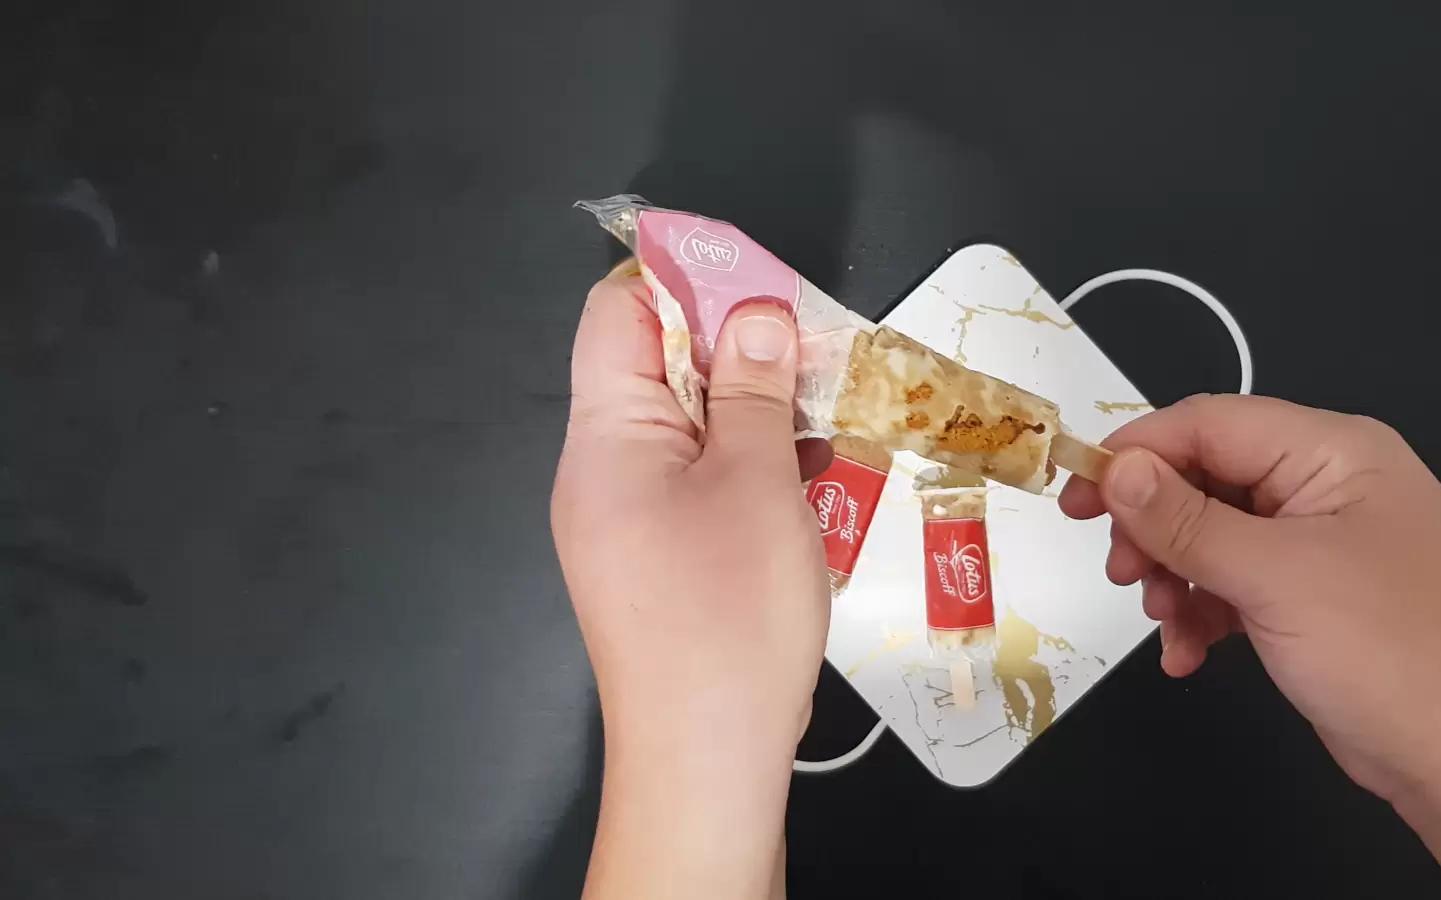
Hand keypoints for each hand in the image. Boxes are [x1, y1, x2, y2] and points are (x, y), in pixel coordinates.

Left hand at [551, 261, 828, 898]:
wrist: (705, 755)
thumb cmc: (728, 613)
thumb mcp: (756, 479)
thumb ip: (752, 385)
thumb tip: (753, 311)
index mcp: (606, 434)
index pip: (618, 314)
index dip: (685, 280)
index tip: (762, 281)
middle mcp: (600, 468)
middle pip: (656, 367)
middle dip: (736, 347)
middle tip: (815, 350)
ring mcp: (626, 518)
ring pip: (687, 427)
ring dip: (753, 410)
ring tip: (825, 414)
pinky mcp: (657, 558)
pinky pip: (696, 482)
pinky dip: (748, 466)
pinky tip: (809, 476)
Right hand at [1061, 394, 1440, 898]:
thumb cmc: (1387, 652)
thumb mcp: (1272, 577)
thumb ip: (1185, 519)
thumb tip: (1116, 468)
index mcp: (1334, 452)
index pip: (1210, 424)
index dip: (1137, 454)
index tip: (1075, 496)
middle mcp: (1329, 484)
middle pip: (1207, 478)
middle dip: (1155, 526)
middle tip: (1120, 571)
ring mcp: (1322, 543)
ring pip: (1213, 535)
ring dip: (1174, 577)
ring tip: (1162, 620)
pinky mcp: (1314, 596)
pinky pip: (1235, 583)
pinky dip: (1202, 613)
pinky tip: (1188, 654)